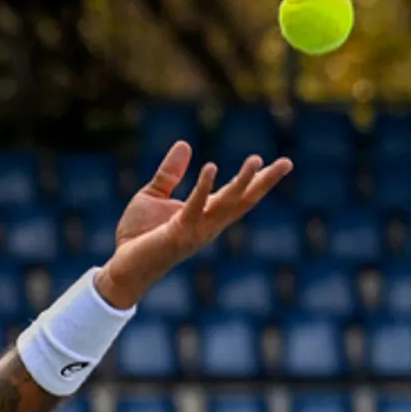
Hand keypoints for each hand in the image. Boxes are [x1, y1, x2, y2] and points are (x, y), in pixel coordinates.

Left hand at [95, 141, 292, 308]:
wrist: (122, 266)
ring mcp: (195, 232)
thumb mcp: (154, 196)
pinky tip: (212, 167)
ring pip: (225, 205)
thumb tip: (185, 144)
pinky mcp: (177, 234)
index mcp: (204, 216)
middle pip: (241, 202)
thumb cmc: (138, 236)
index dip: (259, 181)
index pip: (236, 197)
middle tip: (288, 163)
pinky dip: (203, 188)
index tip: (283, 164)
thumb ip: (170, 173)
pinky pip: (194, 208)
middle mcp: (206, 226)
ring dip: (242, 183)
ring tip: (257, 160)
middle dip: (264, 183)